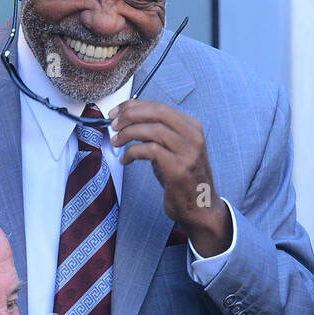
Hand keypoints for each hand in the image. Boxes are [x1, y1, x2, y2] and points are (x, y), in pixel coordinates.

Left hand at [110, 99, 231, 255]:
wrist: (200, 208)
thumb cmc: (182, 180)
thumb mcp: (173, 151)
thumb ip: (157, 135)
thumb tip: (127, 121)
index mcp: (192, 127)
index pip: (159, 106)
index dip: (134, 106)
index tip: (116, 112)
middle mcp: (192, 136)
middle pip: (156, 112)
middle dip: (130, 115)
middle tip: (113, 124)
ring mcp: (187, 151)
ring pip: (152, 129)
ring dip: (128, 133)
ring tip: (115, 142)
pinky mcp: (178, 168)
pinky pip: (149, 150)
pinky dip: (132, 152)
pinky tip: (125, 160)